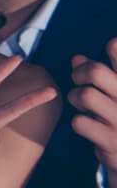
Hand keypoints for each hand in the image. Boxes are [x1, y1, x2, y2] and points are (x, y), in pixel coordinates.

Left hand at [69, 38, 116, 187]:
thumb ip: (101, 75)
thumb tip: (76, 58)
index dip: (115, 47)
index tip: (110, 47)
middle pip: (96, 72)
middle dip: (80, 72)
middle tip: (78, 79)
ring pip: (85, 95)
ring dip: (75, 97)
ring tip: (80, 103)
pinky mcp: (111, 141)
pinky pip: (79, 122)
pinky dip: (79, 121)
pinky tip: (88, 125)